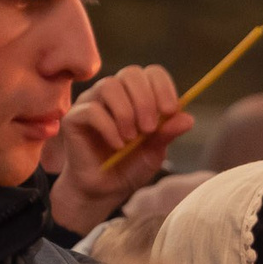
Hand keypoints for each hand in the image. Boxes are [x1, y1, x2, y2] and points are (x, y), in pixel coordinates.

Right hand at [49, 64, 189, 233]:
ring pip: (109, 86)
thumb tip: (188, 118)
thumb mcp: (155, 151)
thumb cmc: (130, 166)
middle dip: (145, 99)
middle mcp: (114, 94)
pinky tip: (117, 146)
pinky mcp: (74, 118)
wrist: (104, 190)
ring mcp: (92, 102)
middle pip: (131, 73)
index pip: (152, 73)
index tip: (170, 110)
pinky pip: (92, 110)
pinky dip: (109, 128)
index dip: (163, 87)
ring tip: (131, 138)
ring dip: (126, 112)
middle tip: (149, 128)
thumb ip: (167, 133)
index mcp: (137, 96)